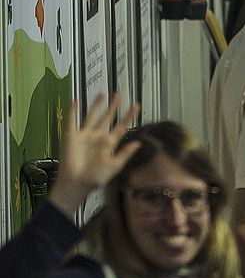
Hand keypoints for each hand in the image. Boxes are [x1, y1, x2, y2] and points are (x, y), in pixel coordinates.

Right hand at [49, 94, 140, 215]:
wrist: (77, 183)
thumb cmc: (96, 177)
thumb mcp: (115, 166)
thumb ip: (126, 154)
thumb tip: (138, 143)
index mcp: (110, 143)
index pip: (121, 126)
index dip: (129, 116)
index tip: (136, 106)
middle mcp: (98, 137)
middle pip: (107, 118)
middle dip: (113, 107)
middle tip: (119, 95)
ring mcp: (85, 135)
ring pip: (92, 116)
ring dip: (96, 106)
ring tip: (102, 94)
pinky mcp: (72, 137)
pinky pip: (72, 121)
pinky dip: (73, 112)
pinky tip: (75, 102)